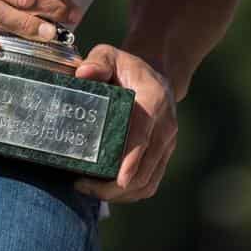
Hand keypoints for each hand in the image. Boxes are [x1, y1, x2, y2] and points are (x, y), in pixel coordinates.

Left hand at [71, 44, 175, 202]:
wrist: (155, 75)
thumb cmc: (126, 68)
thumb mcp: (111, 55)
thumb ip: (98, 61)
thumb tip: (83, 74)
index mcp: (155, 100)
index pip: (145, 133)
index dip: (132, 157)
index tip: (119, 179)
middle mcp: (166, 126)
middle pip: (146, 166)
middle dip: (116, 185)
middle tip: (83, 186)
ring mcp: (167, 144)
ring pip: (148, 182)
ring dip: (120, 194)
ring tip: (88, 190)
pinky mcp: (163, 157)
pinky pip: (149, 184)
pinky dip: (128, 195)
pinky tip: (104, 191)